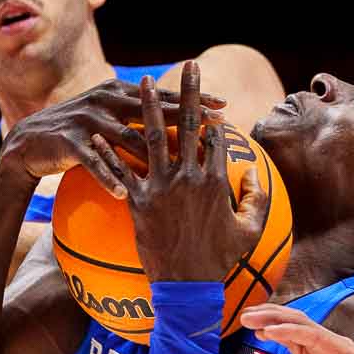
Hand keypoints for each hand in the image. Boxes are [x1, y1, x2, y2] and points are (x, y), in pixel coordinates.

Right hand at [2, 74, 226, 196]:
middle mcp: (105, 101)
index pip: (163, 97)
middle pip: (153, 110)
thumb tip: (178, 126)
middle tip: (216, 122)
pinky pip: (93, 163)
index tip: (223, 108)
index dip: (193, 102)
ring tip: (177, 168)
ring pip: (126, 137)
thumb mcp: (108, 119)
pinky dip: (108, 177)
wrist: (30, 143)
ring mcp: (88, 121)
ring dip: (153, 153)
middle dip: (187, 115)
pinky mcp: (70, 143)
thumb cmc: (78, 135)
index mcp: (118, 94)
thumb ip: (137, 119)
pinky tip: (125, 193)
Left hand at [90, 62, 265, 281]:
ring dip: (146, 106)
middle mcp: (187, 178)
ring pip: (151, 137)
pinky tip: (97, 133)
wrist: (187, 287)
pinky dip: (107, 152)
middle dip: (189, 92)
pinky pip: (120, 171)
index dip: (213, 117)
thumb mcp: (250, 230)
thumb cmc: (220, 261)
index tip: (213, 101)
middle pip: (187, 125)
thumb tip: (253, 171)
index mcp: (214, 181)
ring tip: (142, 81)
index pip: (214, 137)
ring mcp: (161, 188)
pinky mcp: (138, 203)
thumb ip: (257, 198)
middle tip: (190, 66)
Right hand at [240, 303, 353, 353]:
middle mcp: (336, 348)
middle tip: (248, 317)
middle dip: (275, 318)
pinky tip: (261, 333)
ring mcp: (324, 353)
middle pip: (303, 324)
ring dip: (273, 322)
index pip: (315, 335)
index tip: (268, 330)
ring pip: (296, 329)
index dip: (290, 330)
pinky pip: (295, 342)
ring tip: (248, 319)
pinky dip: (278, 336)